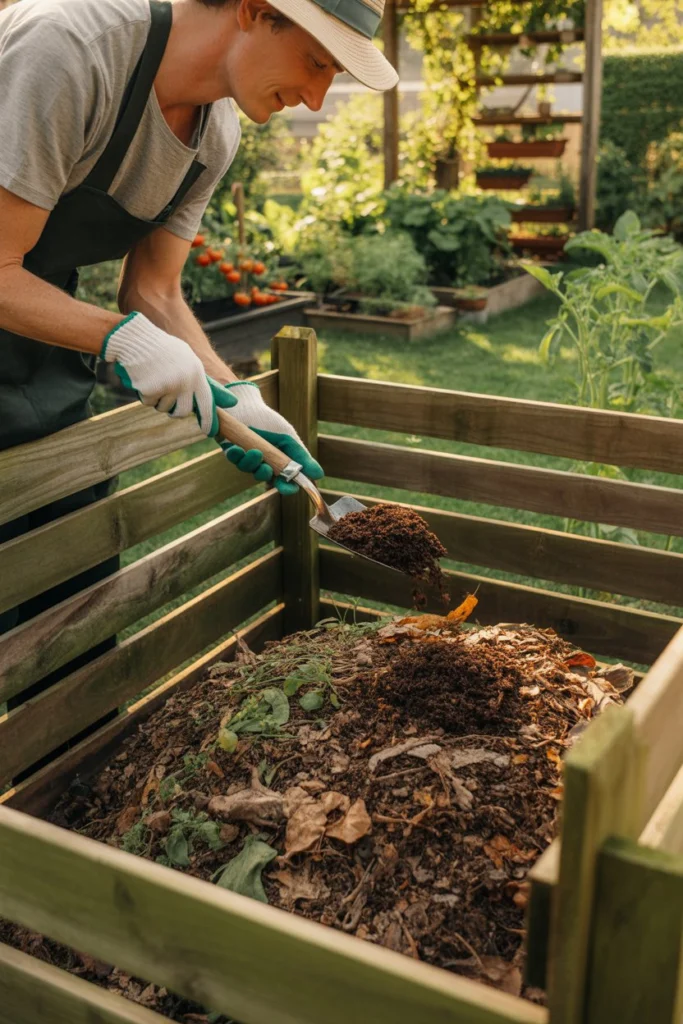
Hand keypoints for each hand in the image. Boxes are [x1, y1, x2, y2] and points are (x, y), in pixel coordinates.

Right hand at [101, 312, 235, 435]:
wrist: (135, 338)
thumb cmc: (160, 348)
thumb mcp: (184, 358)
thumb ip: (194, 377)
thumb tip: (205, 399)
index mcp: (196, 372)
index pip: (207, 402)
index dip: (208, 419)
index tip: (208, 431)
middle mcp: (185, 381)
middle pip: (183, 411)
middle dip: (175, 412)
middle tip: (169, 408)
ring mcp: (169, 386)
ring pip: (163, 407)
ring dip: (157, 400)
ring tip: (152, 380)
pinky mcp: (152, 389)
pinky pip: (148, 402)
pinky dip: (144, 395)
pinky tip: (142, 379)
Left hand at [218, 382, 323, 494]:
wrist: (248, 406)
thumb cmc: (270, 422)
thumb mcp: (289, 440)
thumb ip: (302, 457)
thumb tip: (319, 475)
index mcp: (279, 463)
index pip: (285, 482)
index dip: (287, 488)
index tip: (289, 488)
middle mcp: (263, 464)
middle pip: (266, 478)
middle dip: (265, 475)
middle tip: (266, 468)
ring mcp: (247, 459)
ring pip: (249, 470)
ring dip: (252, 463)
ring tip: (255, 451)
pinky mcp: (233, 452)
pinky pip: (235, 460)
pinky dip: (237, 456)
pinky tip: (238, 449)